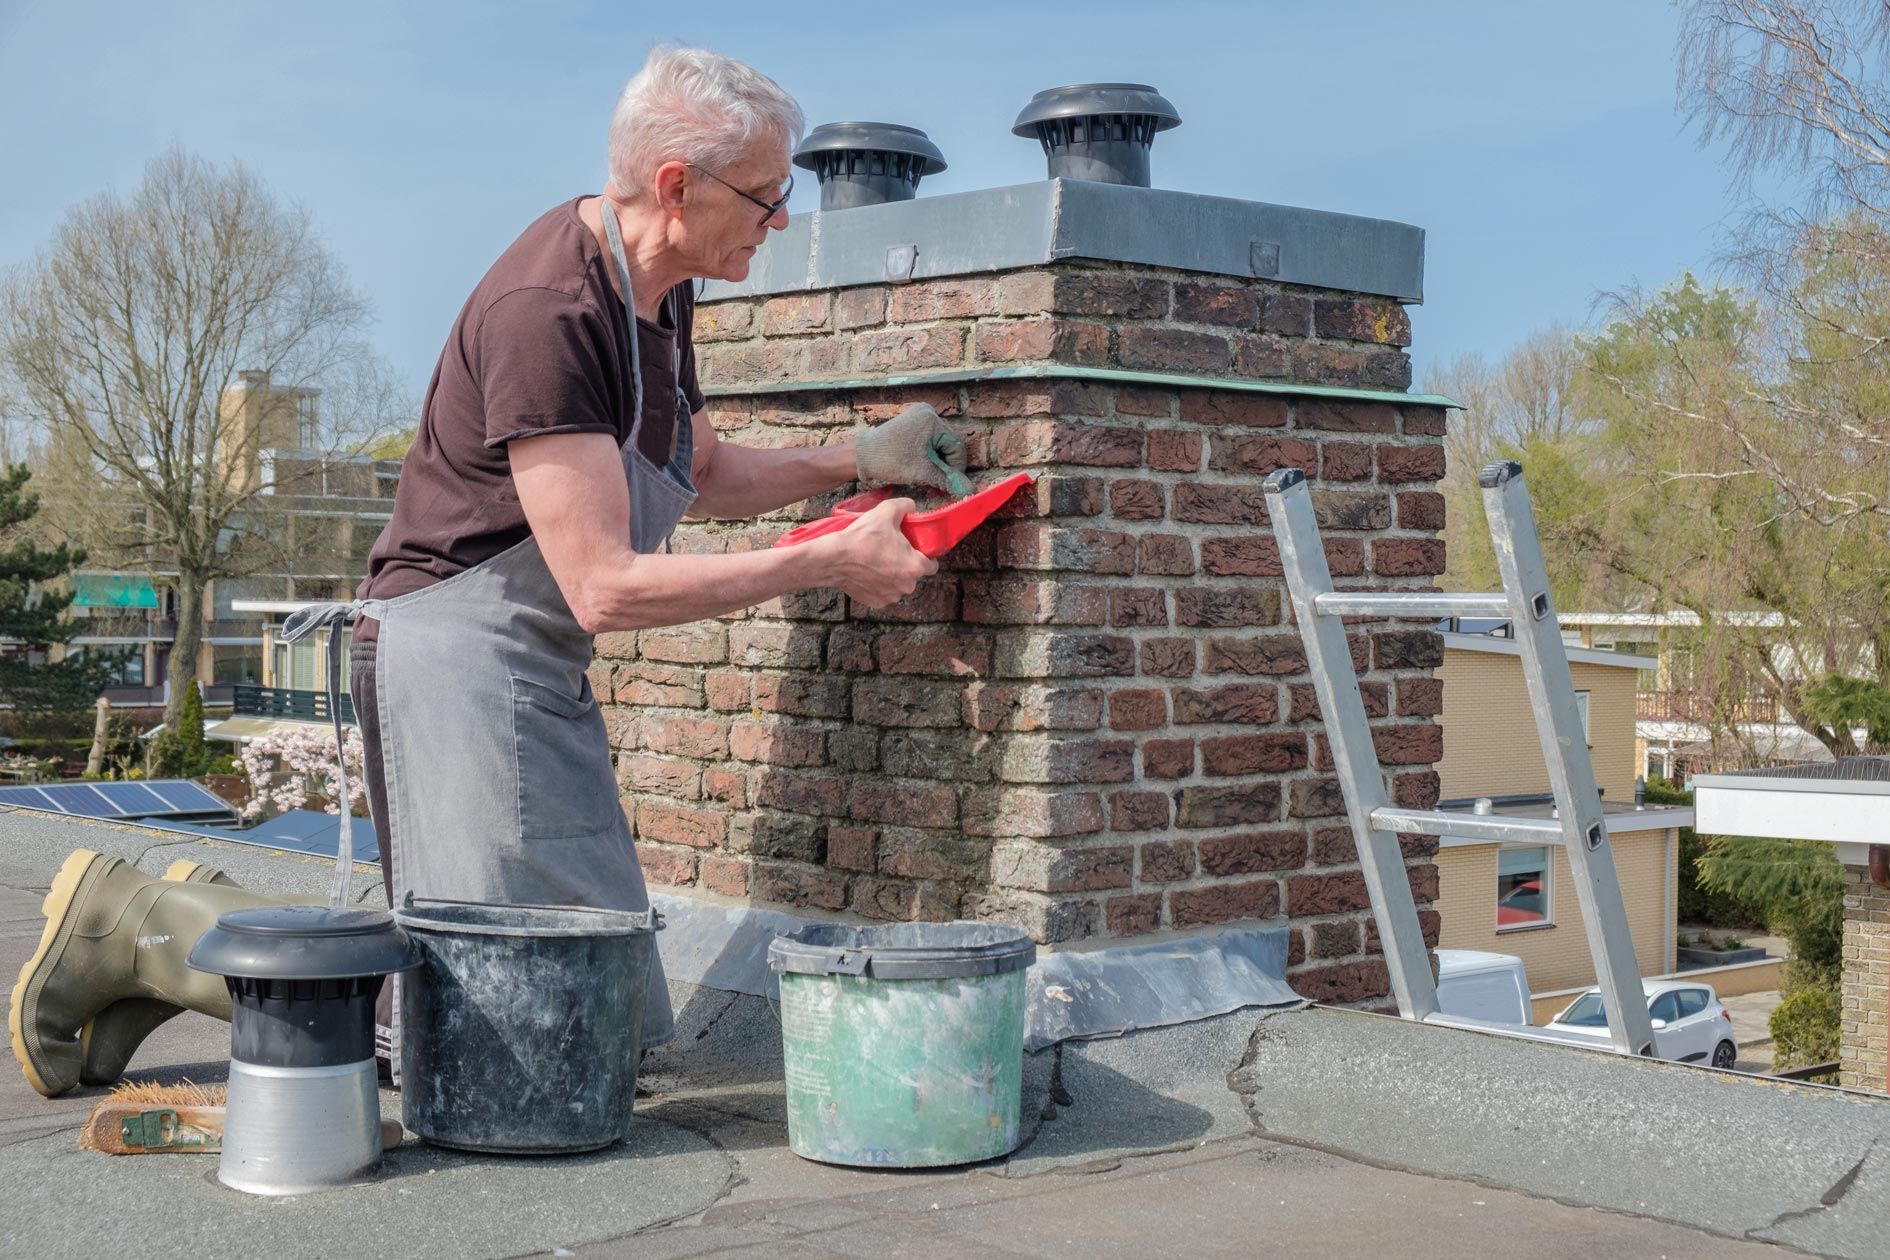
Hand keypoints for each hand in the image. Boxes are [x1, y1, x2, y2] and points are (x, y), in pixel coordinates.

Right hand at [818, 498, 937, 607]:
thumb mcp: (886, 511)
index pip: (933, 565)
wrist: (834, 558)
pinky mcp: (876, 602)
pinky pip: (883, 592)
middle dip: (905, 564)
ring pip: (898, 584)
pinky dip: (878, 585)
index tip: (915, 549)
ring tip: (877, 561)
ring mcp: (891, 596)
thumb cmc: (862, 538)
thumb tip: (911, 506)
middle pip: (914, 574)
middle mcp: (907, 586)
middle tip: (891, 550)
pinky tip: (868, 573)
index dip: (926, 555)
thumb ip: (905, 505)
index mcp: (915, 566)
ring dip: (892, 575)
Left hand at [853, 403, 971, 494]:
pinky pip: (929, 440)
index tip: (948, 484)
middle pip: (948, 444)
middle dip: (945, 465)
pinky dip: (929, 454)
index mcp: (932, 419)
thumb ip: (948, 480)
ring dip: (937, 461)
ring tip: (929, 476)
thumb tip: (970, 491)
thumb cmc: (891, 461)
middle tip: (937, 483)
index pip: (956, 447)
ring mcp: (919, 416)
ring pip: (939, 443)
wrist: (862, 456)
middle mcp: (928, 412)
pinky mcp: (912, 422)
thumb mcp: (923, 472)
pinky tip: (922, 466)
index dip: (955, 468)